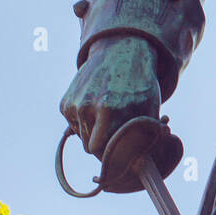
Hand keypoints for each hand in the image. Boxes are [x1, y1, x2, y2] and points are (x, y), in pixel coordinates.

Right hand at [59, 35, 160, 158]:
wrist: (120, 52)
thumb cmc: (140, 84)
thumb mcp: (150, 107)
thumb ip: (147, 134)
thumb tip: (147, 162)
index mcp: (110, 110)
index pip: (103, 152)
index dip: (113, 155)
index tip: (121, 153)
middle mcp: (87, 107)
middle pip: (90, 148)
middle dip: (103, 145)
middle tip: (117, 133)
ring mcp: (74, 104)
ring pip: (81, 137)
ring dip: (93, 133)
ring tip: (108, 115)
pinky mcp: (65, 103)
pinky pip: (74, 126)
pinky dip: (84, 122)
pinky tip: (97, 106)